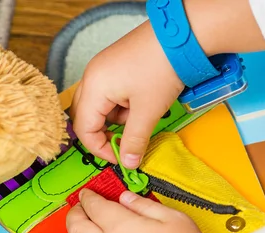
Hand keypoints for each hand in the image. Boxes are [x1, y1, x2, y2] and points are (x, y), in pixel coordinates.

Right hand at [70, 21, 184, 168]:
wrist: (180, 37)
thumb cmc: (161, 69)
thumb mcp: (148, 111)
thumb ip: (135, 140)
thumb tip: (128, 163)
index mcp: (94, 87)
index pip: (84, 129)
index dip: (100, 148)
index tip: (122, 158)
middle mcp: (92, 77)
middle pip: (88, 117)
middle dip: (107, 133)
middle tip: (129, 142)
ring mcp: (103, 69)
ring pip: (102, 107)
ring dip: (120, 118)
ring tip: (144, 111)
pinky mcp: (116, 66)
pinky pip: (112, 94)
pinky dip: (126, 105)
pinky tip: (145, 100)